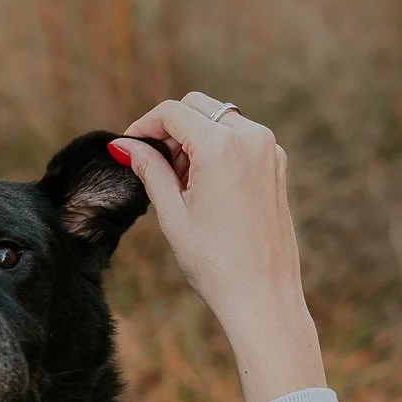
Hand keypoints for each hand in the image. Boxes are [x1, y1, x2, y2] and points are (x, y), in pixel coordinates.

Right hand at [111, 93, 325, 401]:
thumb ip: (149, 170)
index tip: (129, 147)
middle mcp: (250, 138)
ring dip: (194, 138)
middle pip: (198, 107)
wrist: (262, 295)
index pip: (172, 112)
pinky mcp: (277, 165)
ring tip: (181, 184)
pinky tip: (205, 188)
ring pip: (219, 119)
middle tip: (155, 167)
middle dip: (170, 129)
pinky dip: (217, 149)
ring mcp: (269, 150)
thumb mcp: (172, 214)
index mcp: (221, 147)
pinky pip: (240, 138)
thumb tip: (125, 146)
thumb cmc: (214, 262)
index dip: (144, 126)